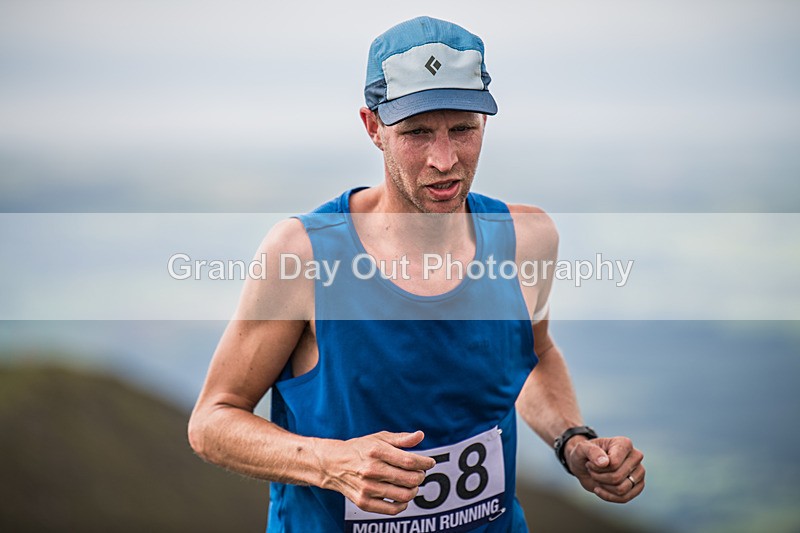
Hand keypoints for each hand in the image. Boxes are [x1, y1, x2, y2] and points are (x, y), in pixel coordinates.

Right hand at [318, 430, 436, 514]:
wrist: (333, 464)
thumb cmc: (360, 449)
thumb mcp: (379, 438)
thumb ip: (401, 439)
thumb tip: (421, 436)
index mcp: (376, 451)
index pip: (409, 461)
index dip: (425, 462)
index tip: (430, 462)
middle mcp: (371, 470)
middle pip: (410, 479)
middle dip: (421, 476)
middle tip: (420, 473)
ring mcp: (367, 488)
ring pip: (404, 495)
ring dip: (414, 490)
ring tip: (411, 484)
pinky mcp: (364, 502)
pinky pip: (392, 509)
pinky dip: (403, 504)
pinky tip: (402, 496)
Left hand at [567, 436, 644, 502]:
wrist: (585, 466)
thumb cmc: (584, 454)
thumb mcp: (581, 448)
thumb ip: (591, 451)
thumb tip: (605, 462)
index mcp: (624, 443)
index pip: (614, 463)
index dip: (597, 467)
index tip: (589, 463)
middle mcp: (635, 456)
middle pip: (617, 477)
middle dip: (599, 477)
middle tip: (591, 471)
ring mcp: (639, 472)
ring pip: (622, 489)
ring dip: (604, 487)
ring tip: (597, 478)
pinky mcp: (638, 486)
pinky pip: (625, 498)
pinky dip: (608, 496)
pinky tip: (598, 490)